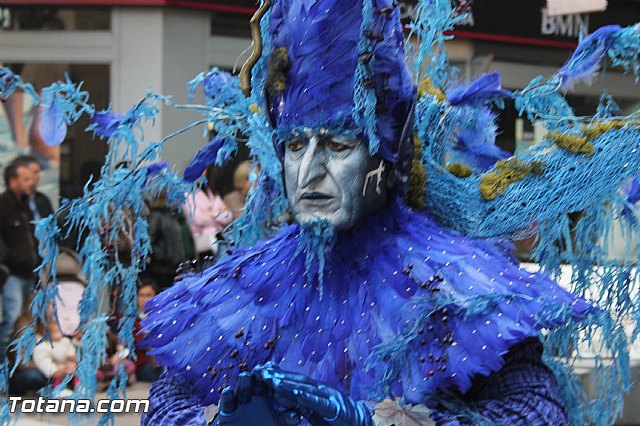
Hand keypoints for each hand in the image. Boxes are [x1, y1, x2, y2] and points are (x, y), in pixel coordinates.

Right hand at [213, 372, 301, 425]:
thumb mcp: (278, 424)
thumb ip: (286, 420)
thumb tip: (297, 416)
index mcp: (267, 394)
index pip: (270, 382)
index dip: (272, 375)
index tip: (276, 368)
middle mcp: (253, 394)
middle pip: (255, 382)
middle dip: (258, 376)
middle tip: (261, 370)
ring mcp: (240, 401)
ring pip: (241, 389)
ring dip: (243, 383)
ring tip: (246, 376)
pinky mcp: (226, 411)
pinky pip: (226, 403)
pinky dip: (227, 397)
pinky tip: (228, 391)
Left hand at [256, 365, 372, 425]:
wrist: (360, 422)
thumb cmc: (335, 418)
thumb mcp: (312, 410)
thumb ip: (298, 403)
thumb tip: (279, 396)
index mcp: (314, 389)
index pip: (294, 380)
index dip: (278, 375)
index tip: (262, 371)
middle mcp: (320, 389)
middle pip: (297, 381)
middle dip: (280, 376)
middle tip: (262, 373)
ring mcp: (328, 397)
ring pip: (307, 389)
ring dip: (290, 385)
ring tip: (275, 382)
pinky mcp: (335, 408)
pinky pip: (320, 403)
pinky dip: (309, 398)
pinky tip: (298, 395)